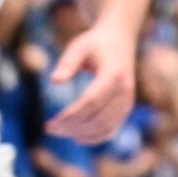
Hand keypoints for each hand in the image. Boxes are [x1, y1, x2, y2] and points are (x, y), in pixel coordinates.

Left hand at [44, 26, 136, 142]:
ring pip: (105, 127)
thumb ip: (67, 63)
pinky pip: (111, 129)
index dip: (70, 116)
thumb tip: (54, 81)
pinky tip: (76, 137)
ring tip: (60, 131)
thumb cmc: (96, 43)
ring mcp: (128, 100)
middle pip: (98, 119)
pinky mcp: (126, 107)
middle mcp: (125, 89)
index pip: (92, 102)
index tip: (49, 124)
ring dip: (81, 134)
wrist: (121, 38)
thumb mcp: (79, 46)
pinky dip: (94, 138)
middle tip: (50, 129)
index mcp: (114, 74)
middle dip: (72, 128)